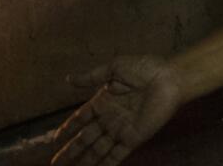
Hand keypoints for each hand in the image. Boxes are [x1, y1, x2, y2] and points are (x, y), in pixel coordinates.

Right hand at [50, 55, 182, 164]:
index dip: (67, 129)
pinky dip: (105, 164)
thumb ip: (92, 77)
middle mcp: (109, 118)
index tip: (55, 139)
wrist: (168, 78)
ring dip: (84, 162)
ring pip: (97, 150)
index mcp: (103, 101)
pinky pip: (116, 155)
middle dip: (70, 151)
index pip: (80, 119)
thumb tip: (68, 79)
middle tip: (54, 163)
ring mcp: (120, 130)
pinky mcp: (133, 138)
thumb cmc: (144, 68)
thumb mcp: (115, 67)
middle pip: (85, 139)